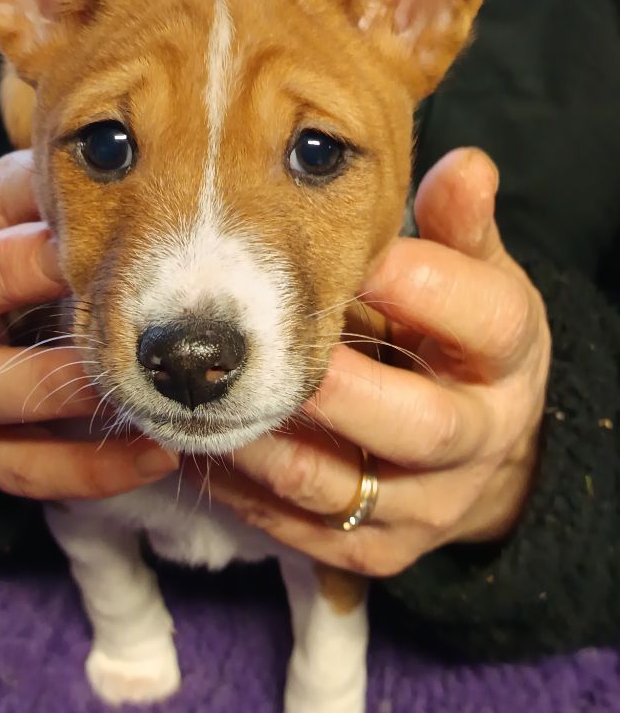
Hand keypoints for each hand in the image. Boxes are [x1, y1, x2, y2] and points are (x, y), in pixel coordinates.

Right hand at [0, 151, 176, 500]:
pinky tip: (156, 453)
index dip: (50, 219)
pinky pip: (18, 467)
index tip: (123, 226)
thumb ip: (70, 190)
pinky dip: (89, 469)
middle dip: (30, 283)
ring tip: (147, 389)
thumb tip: (153, 158)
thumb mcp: (32, 206)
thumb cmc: (22, 247)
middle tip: (115, 293)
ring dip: (65, 390)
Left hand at [192, 148, 550, 576]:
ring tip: (204, 398)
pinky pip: (305, 533)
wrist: (474, 442)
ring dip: (267, 443)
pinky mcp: (379, 550)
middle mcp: (480, 439)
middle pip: (420, 425)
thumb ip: (459, 225)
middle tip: (266, 345)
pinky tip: (202, 446)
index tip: (353, 251)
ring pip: (343, 488)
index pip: (484, 319)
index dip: (418, 281)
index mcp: (510, 356)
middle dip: (339, 384)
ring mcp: (429, 506)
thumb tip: (464, 163)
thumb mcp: (474, 275)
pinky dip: (246, 493)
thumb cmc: (456, 337)